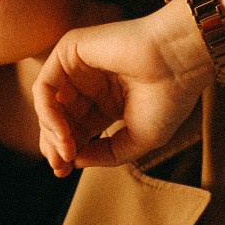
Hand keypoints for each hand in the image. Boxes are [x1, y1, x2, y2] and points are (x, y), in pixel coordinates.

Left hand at [33, 2, 212, 173]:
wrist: (180, 62)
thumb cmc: (168, 97)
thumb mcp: (137, 139)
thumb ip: (105, 154)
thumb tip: (73, 161)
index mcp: (108, 101)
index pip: (76, 130)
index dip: (66, 152)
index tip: (65, 172)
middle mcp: (91, 84)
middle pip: (58, 120)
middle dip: (54, 146)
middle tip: (60, 167)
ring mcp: (79, 67)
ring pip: (48, 106)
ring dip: (51, 133)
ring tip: (66, 151)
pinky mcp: (70, 51)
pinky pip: (44, 87)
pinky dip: (47, 114)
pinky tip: (63, 132)